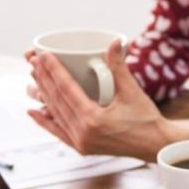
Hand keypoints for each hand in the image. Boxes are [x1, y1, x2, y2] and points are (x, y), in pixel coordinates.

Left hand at [25, 39, 188, 159]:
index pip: (66, 89)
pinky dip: (45, 121)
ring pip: (55, 114)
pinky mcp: (82, 147)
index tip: (44, 55)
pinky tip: (33, 110)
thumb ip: (119, 66)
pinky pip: (58, 132)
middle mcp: (82, 133)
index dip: (54, 70)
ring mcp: (80, 143)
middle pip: (56, 100)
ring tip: (32, 77)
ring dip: (42, 94)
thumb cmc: (147, 118)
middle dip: (43, 78)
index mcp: (93, 119)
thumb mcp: (132, 91)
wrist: (155, 145)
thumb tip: (116, 41)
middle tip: (33, 61)